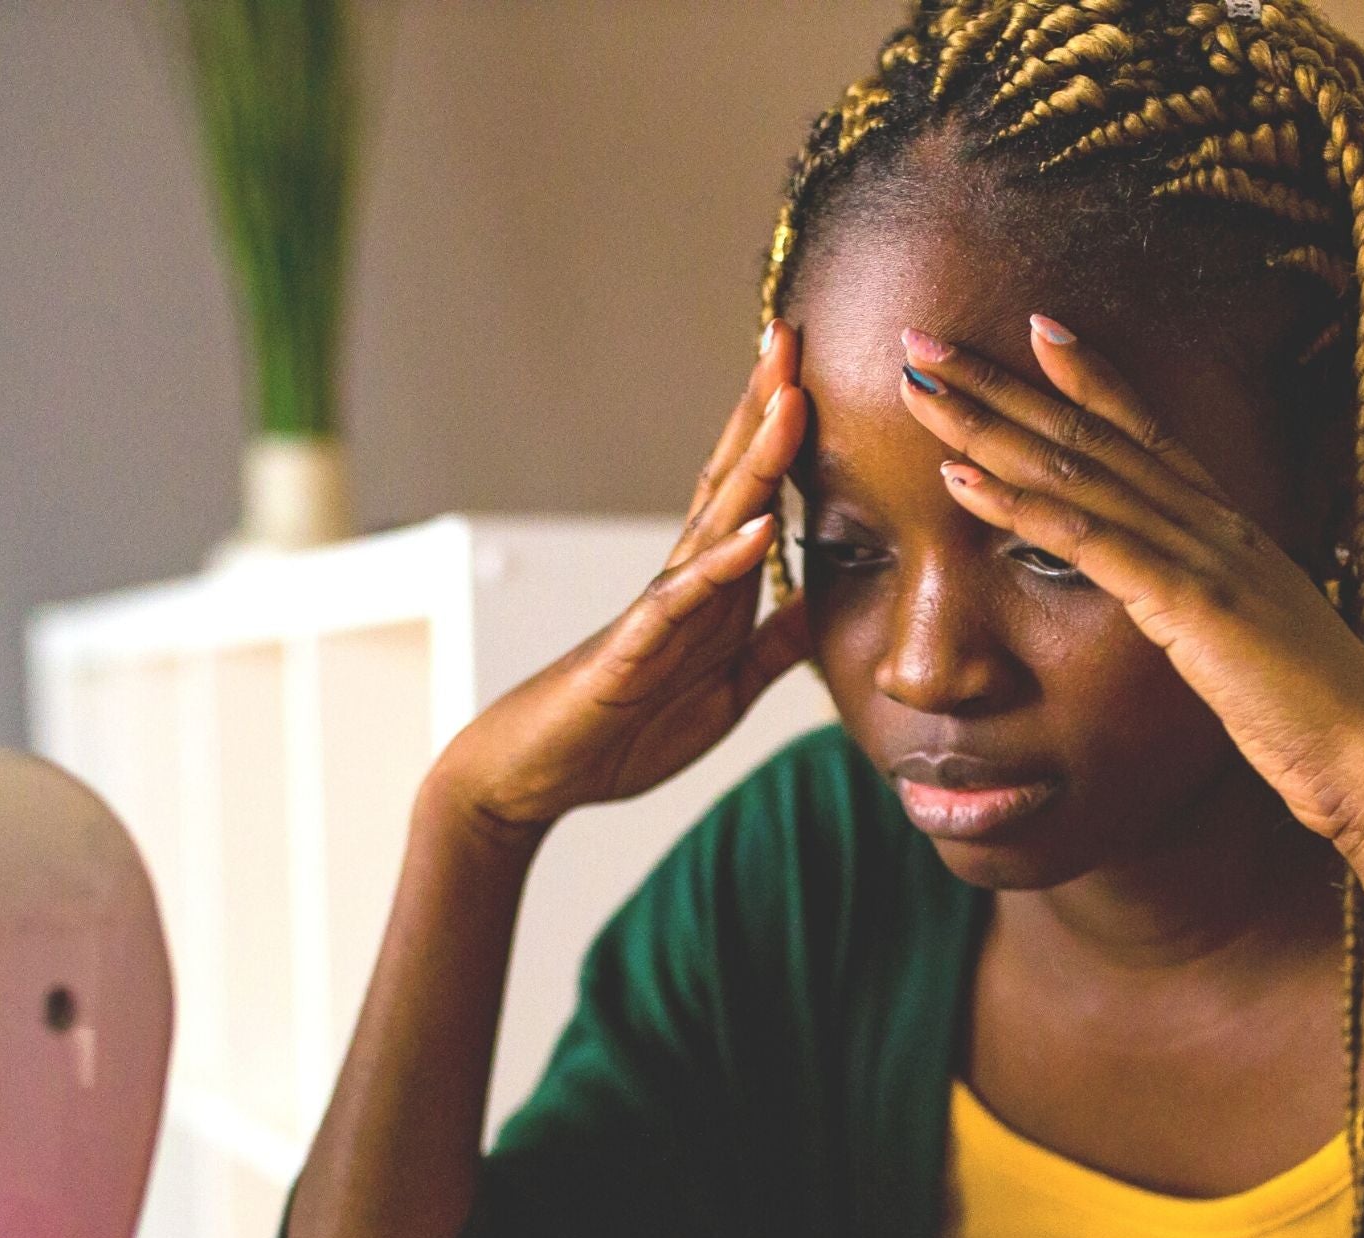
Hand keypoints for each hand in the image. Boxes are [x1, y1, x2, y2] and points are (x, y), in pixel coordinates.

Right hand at [439, 324, 814, 836]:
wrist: (537, 774)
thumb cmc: (622, 731)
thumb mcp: (726, 690)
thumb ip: (774, 646)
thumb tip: (826, 604)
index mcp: (708, 590)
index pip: (751, 496)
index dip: (783, 438)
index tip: (817, 370)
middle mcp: (681, 582)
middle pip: (730, 481)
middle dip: (764, 411)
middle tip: (792, 336)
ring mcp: (655, 612)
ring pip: (710, 522)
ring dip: (753, 462)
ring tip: (790, 401)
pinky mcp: (630, 653)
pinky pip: (680, 601)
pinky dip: (722, 564)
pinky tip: (760, 528)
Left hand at [896, 317, 1363, 854]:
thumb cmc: (1320, 725)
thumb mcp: (1256, 655)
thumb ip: (1217, 622)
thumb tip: (1194, 622)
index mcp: (1232, 532)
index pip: (1149, 436)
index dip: (1090, 379)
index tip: (1035, 331)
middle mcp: (1215, 524)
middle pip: (1092, 436)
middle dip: (1004, 385)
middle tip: (929, 342)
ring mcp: (1203, 556)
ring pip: (1077, 472)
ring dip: (989, 426)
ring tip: (920, 386)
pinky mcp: (1190, 603)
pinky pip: (1088, 543)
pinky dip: (1019, 506)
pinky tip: (958, 478)